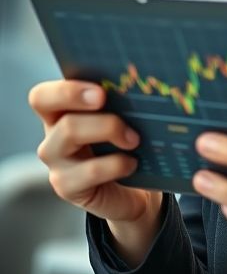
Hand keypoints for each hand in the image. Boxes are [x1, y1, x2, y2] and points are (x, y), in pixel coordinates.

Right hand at [28, 80, 160, 224]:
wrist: (133, 190)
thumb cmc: (128, 143)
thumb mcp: (124, 118)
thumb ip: (121, 100)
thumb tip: (137, 84)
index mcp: (64, 110)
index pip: (43, 95)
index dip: (66, 88)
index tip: (100, 90)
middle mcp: (53, 132)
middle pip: (47, 105)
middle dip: (78, 97)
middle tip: (106, 98)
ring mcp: (56, 161)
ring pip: (68, 131)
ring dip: (107, 128)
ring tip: (134, 139)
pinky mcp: (67, 186)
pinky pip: (89, 170)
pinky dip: (116, 164)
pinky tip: (132, 164)